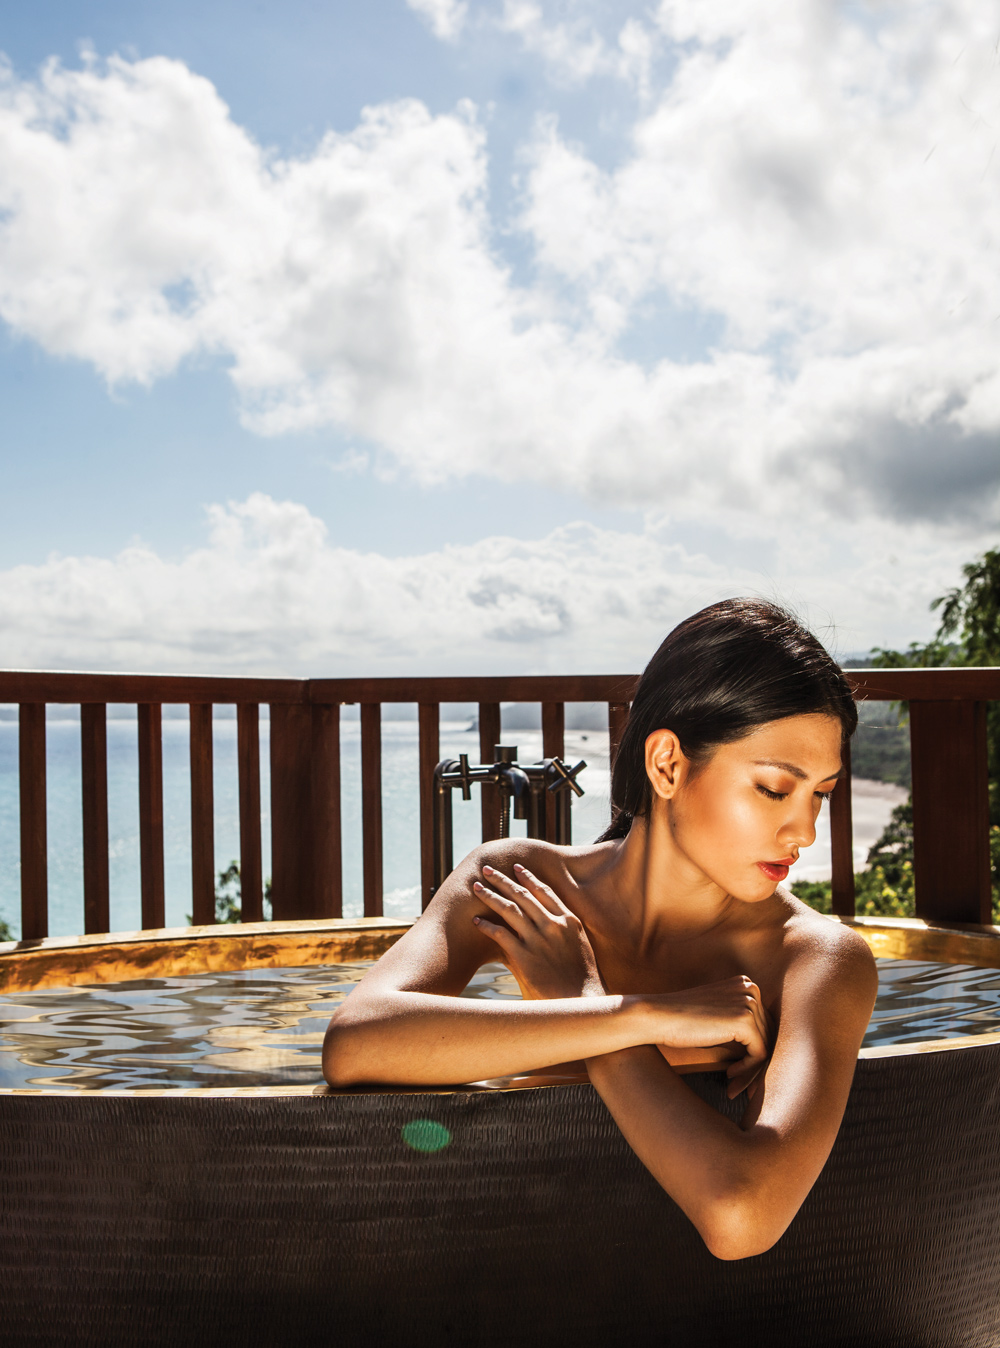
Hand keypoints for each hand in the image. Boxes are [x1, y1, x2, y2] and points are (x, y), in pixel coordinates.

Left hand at [472, 864, 604, 999]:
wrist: (582, 1004)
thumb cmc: (581, 981)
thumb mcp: (579, 948)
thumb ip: (562, 933)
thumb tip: (541, 924)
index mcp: (568, 920)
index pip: (544, 891)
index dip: (528, 877)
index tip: (516, 868)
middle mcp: (553, 925)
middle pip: (523, 895)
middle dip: (502, 880)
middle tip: (487, 869)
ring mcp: (538, 940)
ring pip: (509, 909)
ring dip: (490, 896)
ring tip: (476, 887)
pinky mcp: (524, 957)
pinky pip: (500, 934)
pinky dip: (486, 926)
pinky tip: (476, 921)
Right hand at [656, 976, 772, 1098]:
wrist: (658, 1016)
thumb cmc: (682, 1020)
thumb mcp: (717, 1012)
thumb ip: (739, 1018)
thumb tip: (764, 1044)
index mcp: (746, 984)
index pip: (764, 1022)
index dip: (756, 1049)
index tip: (743, 1070)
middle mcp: (751, 989)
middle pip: (768, 1034)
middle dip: (756, 1063)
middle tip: (742, 1085)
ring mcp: (749, 1003)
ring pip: (765, 1047)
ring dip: (751, 1071)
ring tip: (734, 1087)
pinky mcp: (745, 1021)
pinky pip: (759, 1054)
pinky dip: (747, 1070)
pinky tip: (730, 1077)